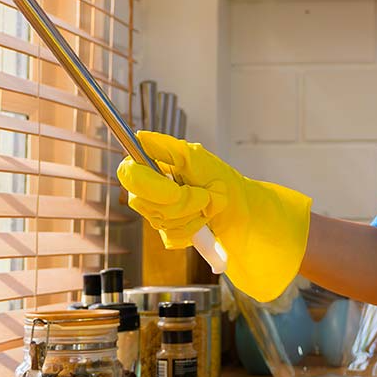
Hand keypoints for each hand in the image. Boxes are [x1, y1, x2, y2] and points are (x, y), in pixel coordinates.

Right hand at [116, 131, 310, 301]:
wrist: (248, 214)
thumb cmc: (227, 183)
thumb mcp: (198, 160)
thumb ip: (167, 148)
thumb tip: (140, 137)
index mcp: (157, 165)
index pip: (128, 173)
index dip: (146, 185)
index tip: (174, 191)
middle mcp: (155, 187)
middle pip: (141, 201)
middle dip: (178, 204)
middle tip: (205, 199)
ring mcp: (162, 210)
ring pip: (157, 221)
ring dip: (189, 218)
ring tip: (208, 210)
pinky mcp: (172, 230)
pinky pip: (169, 238)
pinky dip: (192, 233)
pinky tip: (205, 225)